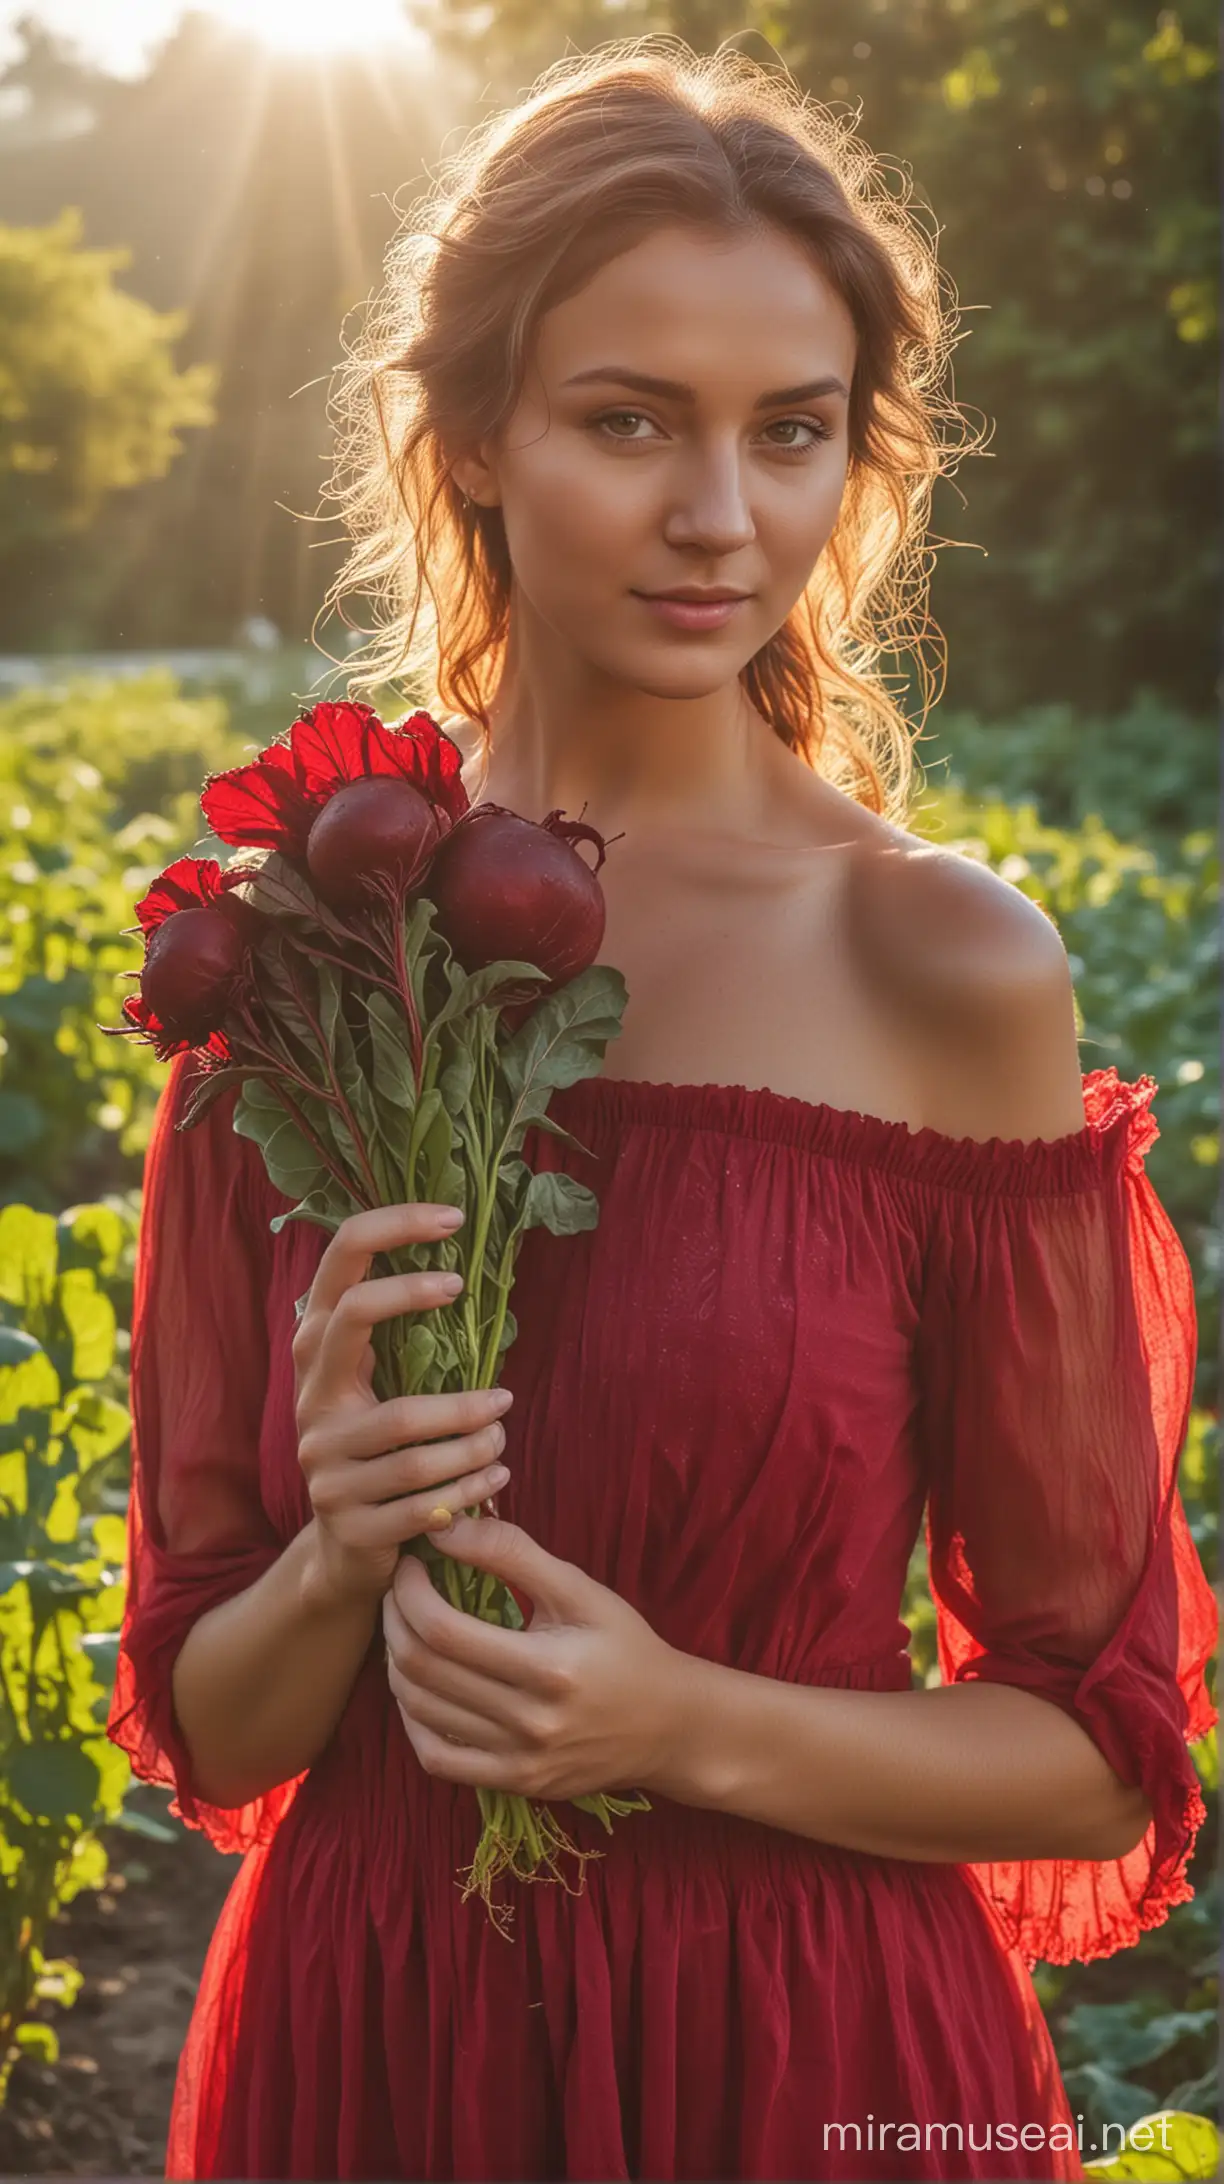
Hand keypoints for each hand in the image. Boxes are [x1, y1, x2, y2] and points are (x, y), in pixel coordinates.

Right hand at [292, 1202, 514, 1610]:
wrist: (348, 1551)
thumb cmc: (384, 1452)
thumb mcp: (382, 1389)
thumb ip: (406, 1338)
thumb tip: (471, 1262)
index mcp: (319, 1356)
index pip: (340, 1265)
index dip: (391, 1229)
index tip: (451, 1219)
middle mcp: (311, 1400)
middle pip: (355, 1322)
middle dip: (417, 1299)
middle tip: (468, 1300)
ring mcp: (323, 1462)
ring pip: (411, 1432)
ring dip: (474, 1430)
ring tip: (504, 1428)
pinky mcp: (348, 1520)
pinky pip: (423, 1500)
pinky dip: (471, 1487)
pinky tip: (497, 1477)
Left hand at [382, 1512, 692, 1801]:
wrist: (670, 1725)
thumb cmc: (627, 1647)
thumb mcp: (581, 1590)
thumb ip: (513, 1553)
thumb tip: (447, 1527)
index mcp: (550, 1668)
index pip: (444, 1630)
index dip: (410, 1593)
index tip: (410, 1564)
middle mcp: (530, 1722)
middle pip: (424, 1670)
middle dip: (394, 1620)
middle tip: (397, 1589)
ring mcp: (520, 1761)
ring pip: (421, 1712)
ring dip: (397, 1663)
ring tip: (405, 1628)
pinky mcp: (515, 1784)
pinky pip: (437, 1758)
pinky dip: (412, 1719)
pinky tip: (417, 1686)